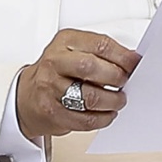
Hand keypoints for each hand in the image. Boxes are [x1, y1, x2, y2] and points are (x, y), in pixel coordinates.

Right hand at [15, 30, 141, 140]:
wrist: (27, 97)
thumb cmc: (56, 72)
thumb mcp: (74, 50)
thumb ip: (101, 52)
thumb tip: (132, 60)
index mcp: (65, 42)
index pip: (100, 45)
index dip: (122, 56)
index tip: (134, 64)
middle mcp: (54, 63)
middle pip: (91, 68)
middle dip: (116, 77)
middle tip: (124, 83)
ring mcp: (51, 88)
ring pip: (90, 97)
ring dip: (112, 101)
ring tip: (118, 100)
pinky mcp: (53, 113)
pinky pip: (86, 120)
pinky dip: (103, 118)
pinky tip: (107, 113)